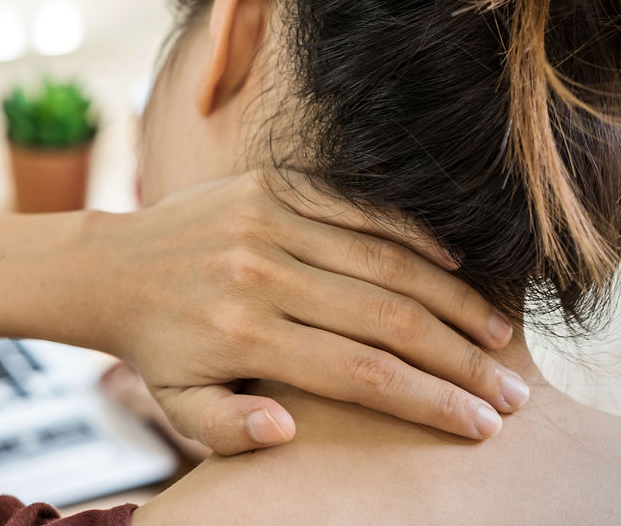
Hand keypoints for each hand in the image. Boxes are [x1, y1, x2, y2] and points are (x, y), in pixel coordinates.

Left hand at [90, 170, 523, 455]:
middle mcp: (260, 276)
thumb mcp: (180, 406)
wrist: (111, 267)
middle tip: (510, 388)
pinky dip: (411, 236)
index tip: (481, 423)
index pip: (361, 374)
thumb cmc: (159, 348)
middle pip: (386, 319)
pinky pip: (356, 209)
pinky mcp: (268, 186)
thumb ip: (230, 431)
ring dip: (451, 300)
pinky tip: (455, 268)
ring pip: (384, 261)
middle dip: (459, 358)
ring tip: (497, 335)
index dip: (430, 400)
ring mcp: (266, 222)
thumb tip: (290, 434)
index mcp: (244, 336)